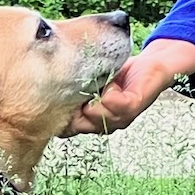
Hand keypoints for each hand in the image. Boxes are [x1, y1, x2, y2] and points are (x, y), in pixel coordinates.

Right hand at [62, 37, 194, 135]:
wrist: (152, 66)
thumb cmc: (117, 73)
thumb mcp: (88, 83)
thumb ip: (71, 90)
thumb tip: (42, 88)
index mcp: (90, 122)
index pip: (65, 129)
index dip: (56, 115)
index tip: (50, 98)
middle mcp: (103, 125)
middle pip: (76, 124)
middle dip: (73, 105)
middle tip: (77, 86)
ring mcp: (118, 120)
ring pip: (93, 114)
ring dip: (93, 94)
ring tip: (100, 82)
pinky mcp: (131, 107)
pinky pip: (111, 103)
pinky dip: (109, 89)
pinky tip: (113, 82)